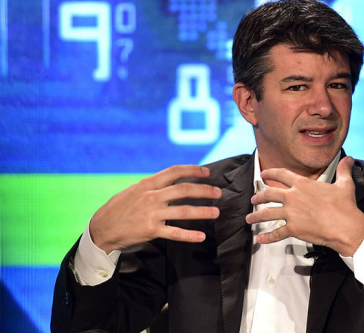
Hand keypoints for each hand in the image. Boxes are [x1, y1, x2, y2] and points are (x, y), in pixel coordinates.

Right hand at [89, 165, 221, 253]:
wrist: (102, 228)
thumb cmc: (119, 208)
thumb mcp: (134, 190)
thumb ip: (153, 185)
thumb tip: (172, 180)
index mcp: (148, 184)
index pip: (175, 172)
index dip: (193, 170)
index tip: (207, 172)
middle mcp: (152, 196)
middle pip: (184, 190)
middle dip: (204, 191)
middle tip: (218, 193)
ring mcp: (152, 214)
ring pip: (184, 211)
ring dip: (203, 212)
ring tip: (216, 213)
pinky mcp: (151, 230)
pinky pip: (175, 233)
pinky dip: (190, 235)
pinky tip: (201, 236)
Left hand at [245, 156, 363, 256]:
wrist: (346, 226)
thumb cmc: (345, 206)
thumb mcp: (344, 184)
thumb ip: (343, 170)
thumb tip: (349, 159)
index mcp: (303, 184)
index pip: (282, 174)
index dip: (271, 173)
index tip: (263, 174)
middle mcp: (293, 197)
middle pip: (269, 194)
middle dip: (259, 196)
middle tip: (253, 199)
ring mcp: (292, 213)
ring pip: (267, 213)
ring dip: (256, 216)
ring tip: (249, 219)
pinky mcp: (293, 229)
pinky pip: (276, 233)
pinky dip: (267, 237)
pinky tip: (260, 239)